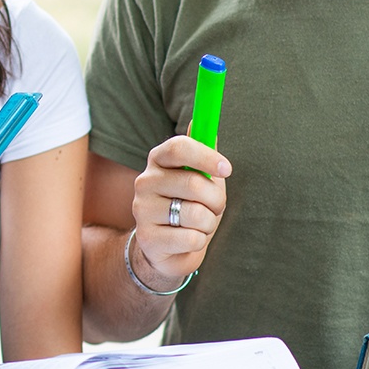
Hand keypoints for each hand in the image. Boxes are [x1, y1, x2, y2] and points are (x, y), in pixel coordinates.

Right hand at [130, 134, 229, 290]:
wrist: (168, 248)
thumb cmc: (188, 206)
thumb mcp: (198, 177)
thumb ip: (201, 151)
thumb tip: (198, 119)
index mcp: (158, 161)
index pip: (178, 147)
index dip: (206, 156)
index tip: (227, 169)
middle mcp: (145, 181)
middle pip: (194, 183)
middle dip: (216, 200)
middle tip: (213, 207)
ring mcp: (142, 209)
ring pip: (196, 214)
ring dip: (208, 223)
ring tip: (197, 225)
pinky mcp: (148, 238)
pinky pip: (191, 238)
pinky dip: (199, 241)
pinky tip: (187, 240)